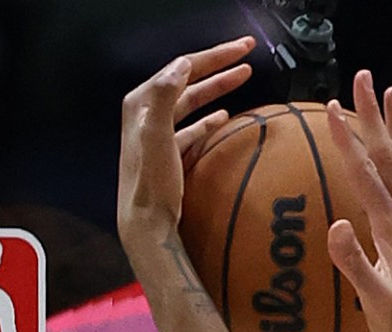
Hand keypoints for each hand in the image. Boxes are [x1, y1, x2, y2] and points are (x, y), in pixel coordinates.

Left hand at [117, 39, 253, 248]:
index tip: (243, 48)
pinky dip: (209, 117)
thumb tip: (181, 66)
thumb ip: (164, 98)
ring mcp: (158, 131)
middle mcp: (147, 112)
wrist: (146, 223)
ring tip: (243, 76)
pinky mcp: (168, 151)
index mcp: (143, 102)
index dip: (215, 55)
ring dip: (218, 87)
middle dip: (219, 64)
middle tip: (248, 52)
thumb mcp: (156, 137)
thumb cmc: (151, 184)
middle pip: (189, 79)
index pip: (183, 67)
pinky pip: (193, 125)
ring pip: (193, 99)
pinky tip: (224, 115)